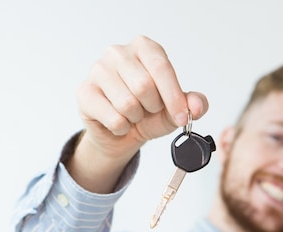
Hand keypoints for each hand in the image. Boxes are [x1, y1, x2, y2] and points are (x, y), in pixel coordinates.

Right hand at [76, 35, 208, 159]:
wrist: (122, 132)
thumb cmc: (148, 113)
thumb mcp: (174, 108)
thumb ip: (192, 104)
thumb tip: (197, 106)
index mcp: (144, 48)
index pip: (161, 67)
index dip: (174, 97)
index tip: (182, 117)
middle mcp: (118, 53)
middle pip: (144, 86)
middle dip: (152, 107)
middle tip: (148, 110)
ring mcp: (98, 70)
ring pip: (127, 104)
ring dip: (136, 118)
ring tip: (133, 114)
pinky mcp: (85, 92)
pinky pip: (113, 118)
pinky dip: (122, 127)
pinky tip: (119, 122)